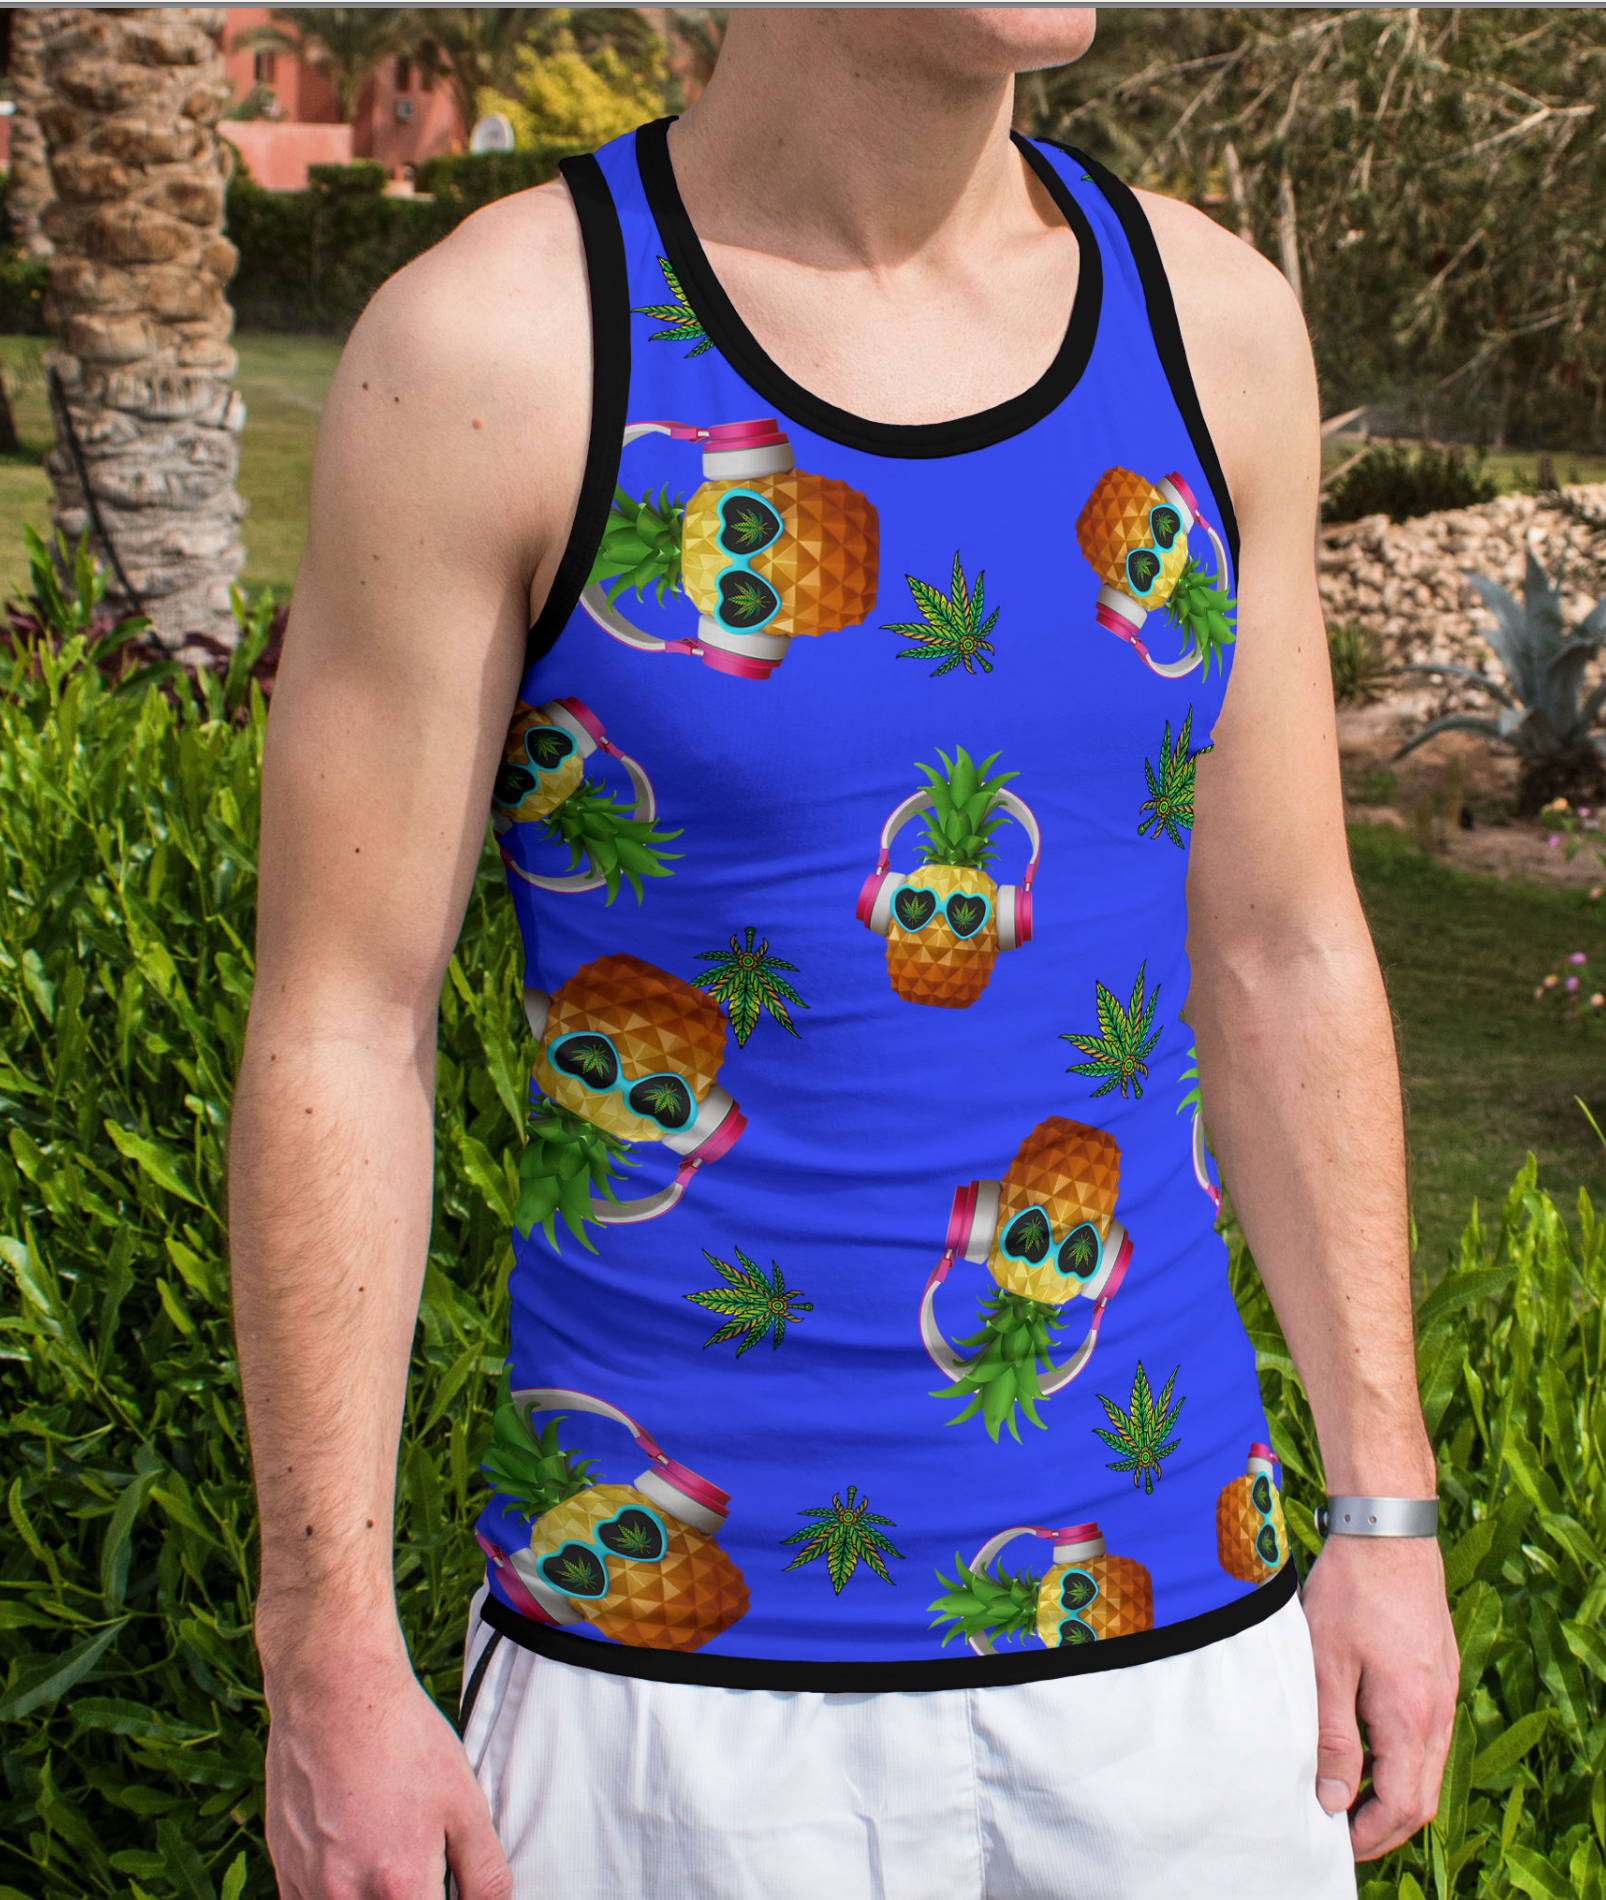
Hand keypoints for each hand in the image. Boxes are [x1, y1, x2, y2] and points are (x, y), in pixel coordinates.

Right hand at [263, 1637, 510, 1899]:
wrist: (336, 1689)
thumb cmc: (402, 1738)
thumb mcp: (466, 1801)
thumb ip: (484, 1872)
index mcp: (400, 1885)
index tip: (440, 1885)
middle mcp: (346, 1895)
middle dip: (406, 1896)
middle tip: (418, 1865)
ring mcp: (308, 1885)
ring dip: (369, 1895)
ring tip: (385, 1852)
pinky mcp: (283, 1867)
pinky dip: (333, 1892)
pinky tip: (353, 1855)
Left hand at [1301, 1533, 1457, 1859]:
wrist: (1388, 1530)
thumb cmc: (1352, 1592)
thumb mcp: (1327, 1664)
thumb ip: (1334, 1736)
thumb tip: (1334, 1799)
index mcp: (1412, 1716)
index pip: (1402, 1805)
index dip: (1368, 1834)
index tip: (1333, 1840)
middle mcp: (1439, 1711)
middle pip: (1420, 1795)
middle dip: (1382, 1824)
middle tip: (1339, 1830)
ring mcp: (1444, 1691)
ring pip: (1426, 1766)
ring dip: (1390, 1789)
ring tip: (1344, 1791)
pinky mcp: (1439, 1672)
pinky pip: (1427, 1735)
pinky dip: (1399, 1756)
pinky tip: (1364, 1743)